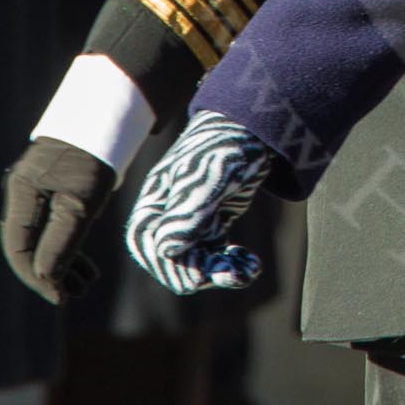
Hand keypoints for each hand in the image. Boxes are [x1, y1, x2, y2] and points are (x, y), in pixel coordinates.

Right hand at [0, 137, 116, 302]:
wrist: (112, 116)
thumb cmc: (96, 157)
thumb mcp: (81, 203)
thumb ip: (61, 241)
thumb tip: (45, 280)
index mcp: (22, 194)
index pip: (19, 247)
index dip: (36, 277)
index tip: (60, 298)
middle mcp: (24, 193)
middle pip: (29, 244)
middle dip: (49, 273)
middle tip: (74, 294)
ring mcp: (39, 190)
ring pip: (43, 237)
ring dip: (62, 264)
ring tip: (85, 284)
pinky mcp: (57, 190)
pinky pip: (55, 226)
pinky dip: (69, 247)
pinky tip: (85, 267)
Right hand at [124, 111, 273, 295]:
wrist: (253, 130)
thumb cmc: (227, 146)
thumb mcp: (212, 176)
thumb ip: (190, 210)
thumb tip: (165, 250)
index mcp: (156, 200)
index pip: (151, 246)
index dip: (176, 265)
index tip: (206, 274)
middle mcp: (166, 215)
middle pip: (170, 261)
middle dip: (200, 273)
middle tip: (237, 273)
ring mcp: (188, 221)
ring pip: (192, 263)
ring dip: (219, 272)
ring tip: (250, 269)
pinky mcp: (209, 225)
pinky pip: (211, 257)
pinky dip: (228, 265)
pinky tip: (250, 264)